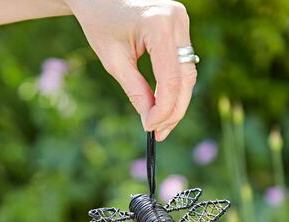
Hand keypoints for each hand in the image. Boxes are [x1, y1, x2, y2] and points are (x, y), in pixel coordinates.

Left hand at [66, 0, 196, 140]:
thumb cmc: (100, 21)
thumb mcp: (114, 60)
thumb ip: (136, 91)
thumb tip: (150, 120)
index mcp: (159, 25)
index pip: (170, 79)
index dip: (163, 109)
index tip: (150, 128)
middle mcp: (177, 21)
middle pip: (185, 78)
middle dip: (174, 110)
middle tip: (160, 133)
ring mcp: (182, 22)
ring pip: (188, 74)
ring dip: (176, 102)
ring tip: (161, 124)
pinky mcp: (179, 28)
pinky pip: (182, 65)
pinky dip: (174, 87)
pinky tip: (164, 105)